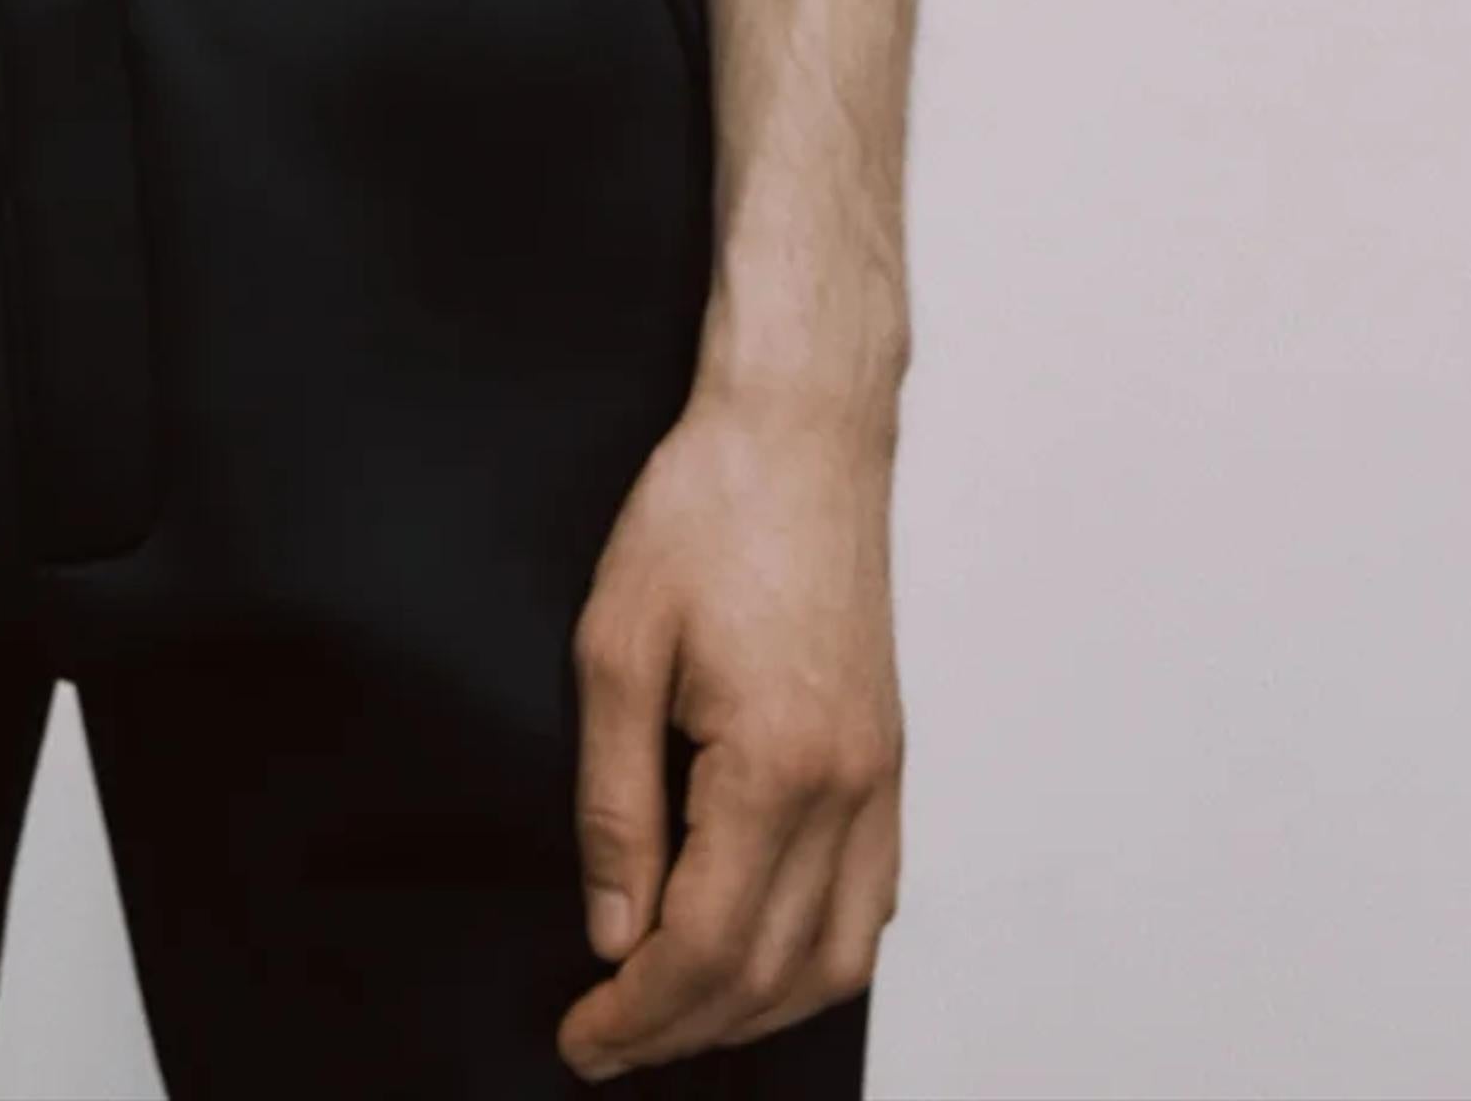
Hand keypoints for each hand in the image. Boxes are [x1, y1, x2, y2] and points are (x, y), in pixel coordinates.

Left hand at [554, 375, 903, 1077]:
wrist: (801, 431)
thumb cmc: (706, 510)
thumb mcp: (615, 645)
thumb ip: (614, 803)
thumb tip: (614, 930)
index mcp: (779, 764)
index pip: (706, 945)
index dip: (637, 1011)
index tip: (581, 1036)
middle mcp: (849, 789)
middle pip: (770, 972)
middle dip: (682, 1027)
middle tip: (606, 1040)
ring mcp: (882, 779)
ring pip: (835, 959)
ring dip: (753, 1009)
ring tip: (669, 1015)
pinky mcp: (889, 761)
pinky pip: (868, 904)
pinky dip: (813, 959)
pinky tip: (756, 957)